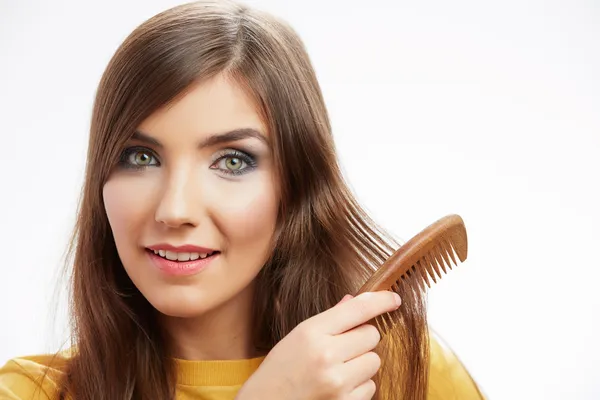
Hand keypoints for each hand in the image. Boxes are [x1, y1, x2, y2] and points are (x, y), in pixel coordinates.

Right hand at [236, 291, 401, 399]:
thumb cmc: (280, 369)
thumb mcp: (297, 337)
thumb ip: (328, 319)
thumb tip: (353, 301)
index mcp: (311, 333)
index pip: (357, 309)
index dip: (381, 301)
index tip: (394, 298)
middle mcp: (326, 356)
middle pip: (372, 335)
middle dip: (362, 339)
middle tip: (342, 347)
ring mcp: (337, 383)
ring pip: (374, 361)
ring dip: (362, 364)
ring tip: (337, 370)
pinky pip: (370, 387)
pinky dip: (359, 386)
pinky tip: (337, 387)